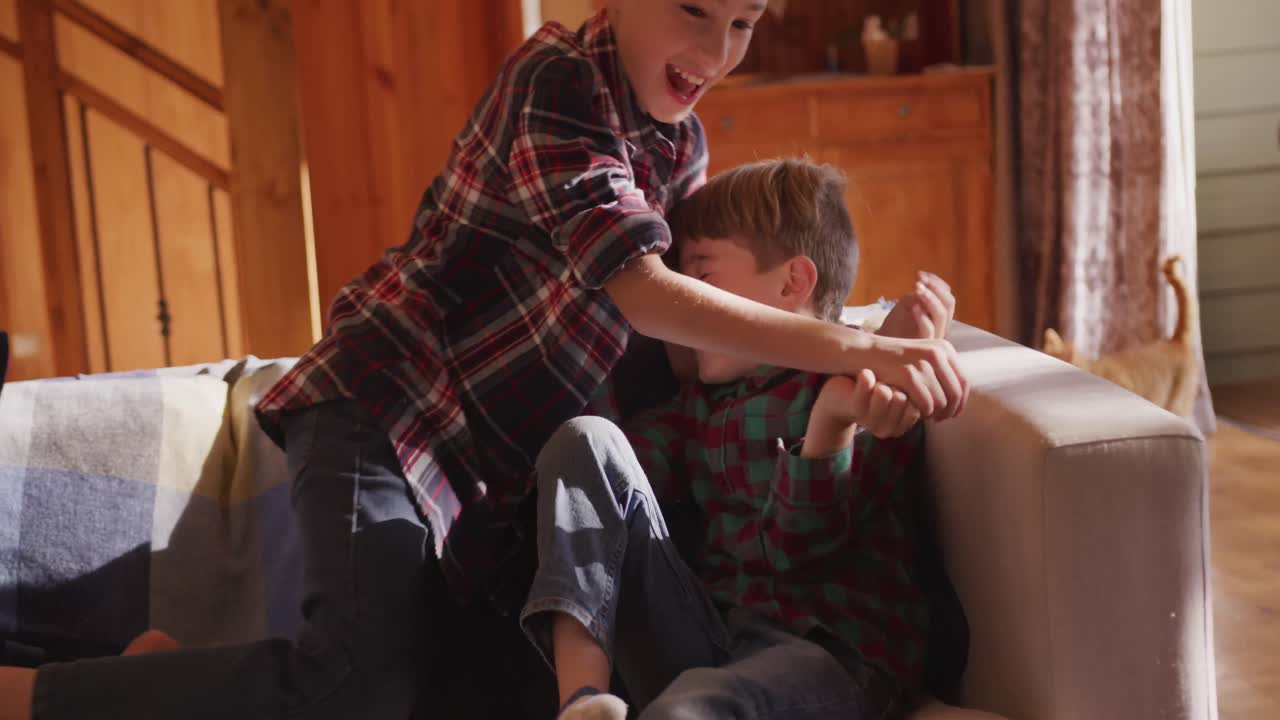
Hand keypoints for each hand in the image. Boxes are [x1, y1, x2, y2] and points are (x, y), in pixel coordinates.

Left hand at [803, 370, 921, 456]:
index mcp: (900, 426)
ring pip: (887, 394)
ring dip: (885, 384)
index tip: (907, 385)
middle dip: (901, 386)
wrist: (838, 399)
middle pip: (905, 399)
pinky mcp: (853, 406)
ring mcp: (869, 417)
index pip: (921, 407)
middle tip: (892, 382)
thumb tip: (951, 373)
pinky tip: (866, 374)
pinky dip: (866, 380)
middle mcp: (886, 427)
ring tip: (880, 380)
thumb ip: (923, 388)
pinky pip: (864, 392)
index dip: (916, 391)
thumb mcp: (899, 393)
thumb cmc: (872, 392)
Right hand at [867, 334, 967, 419]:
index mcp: (944, 348)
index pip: (964, 382)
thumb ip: (941, 371)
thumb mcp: (922, 357)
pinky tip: (918, 413)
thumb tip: (961, 396)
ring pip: (941, 401)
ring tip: (927, 417)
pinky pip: (926, 403)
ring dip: (936, 413)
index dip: (961, 402)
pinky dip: (924, 412)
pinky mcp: (907, 374)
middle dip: (950, 411)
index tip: (953, 414)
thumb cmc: (894, 359)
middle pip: (955, 393)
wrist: (864, 352)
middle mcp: (936, 353)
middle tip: (939, 419)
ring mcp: (922, 363)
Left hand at [876, 272, 955, 339]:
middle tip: (918, 280)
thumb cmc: (896, 323)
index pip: (947, 295)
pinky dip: (922, 316)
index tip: (919, 274)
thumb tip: (922, 284)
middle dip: (935, 287)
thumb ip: (918, 294)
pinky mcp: (922, 343)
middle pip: (949, 303)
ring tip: (916, 288)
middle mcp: (941, 325)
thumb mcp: (908, 304)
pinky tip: (913, 306)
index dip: (936, 282)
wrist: (883, 343)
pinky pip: (929, 330)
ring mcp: (934, 335)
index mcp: (940, 315)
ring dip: (930, 298)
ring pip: (941, 315)